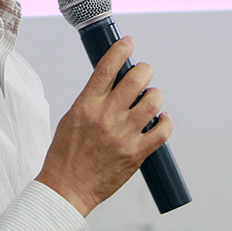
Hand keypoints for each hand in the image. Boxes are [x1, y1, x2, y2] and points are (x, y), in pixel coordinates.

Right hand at [35, 36, 172, 216]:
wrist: (67, 187)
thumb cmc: (66, 154)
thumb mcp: (71, 117)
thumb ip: (91, 100)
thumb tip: (112, 84)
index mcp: (86, 104)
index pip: (107, 67)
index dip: (121, 49)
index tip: (129, 42)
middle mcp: (107, 116)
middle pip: (136, 79)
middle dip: (144, 70)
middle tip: (143, 73)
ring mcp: (123, 135)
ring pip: (153, 101)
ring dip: (155, 95)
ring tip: (151, 98)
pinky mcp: (136, 153)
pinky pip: (162, 131)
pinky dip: (165, 121)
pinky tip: (161, 119)